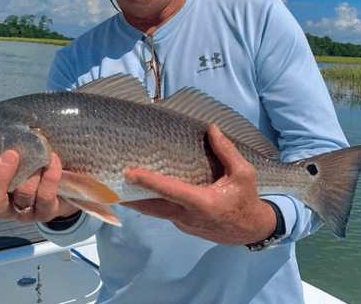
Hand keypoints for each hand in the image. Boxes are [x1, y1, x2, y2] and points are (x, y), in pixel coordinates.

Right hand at [0, 151, 78, 222]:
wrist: (61, 177)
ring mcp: (24, 210)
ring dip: (30, 176)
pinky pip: (45, 198)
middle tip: (10, 155)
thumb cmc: (29, 157)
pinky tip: (52, 160)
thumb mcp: (12, 148)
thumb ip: (0, 140)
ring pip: (22, 199)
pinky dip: (50, 178)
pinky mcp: (45, 211)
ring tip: (38, 157)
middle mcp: (3, 204)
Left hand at [124, 124, 276, 245]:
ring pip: (154, 212)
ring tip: (117, 186)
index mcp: (203, 203)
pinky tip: (141, 192)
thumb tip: (212, 129)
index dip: (149, 182)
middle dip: (129, 197)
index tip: (129, 173)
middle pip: (151, 207)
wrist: (251, 231)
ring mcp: (183, 223)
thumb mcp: (243, 174)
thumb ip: (226, 151)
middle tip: (109, 183)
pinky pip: (162, 213)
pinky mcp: (183, 225)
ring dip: (136, 201)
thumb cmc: (246, 200)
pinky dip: (149, 203)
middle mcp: (188, 216)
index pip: (171, 190)